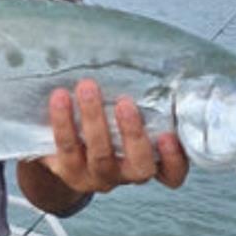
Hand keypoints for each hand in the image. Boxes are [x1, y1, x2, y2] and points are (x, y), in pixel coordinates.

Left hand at [42, 78, 188, 192]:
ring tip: (87, 87)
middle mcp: (127, 173)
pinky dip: (63, 121)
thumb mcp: (127, 112)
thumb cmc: (108, 121)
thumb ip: (140, 99)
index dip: (174, 159)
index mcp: (150, 160)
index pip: (173, 173)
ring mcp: (98, 176)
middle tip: (125, 102)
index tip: (167, 135)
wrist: (65, 150)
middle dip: (132, 133)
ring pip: (100, 155)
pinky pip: (66, 148)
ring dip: (94, 119)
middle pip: (138, 165)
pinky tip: (60, 96)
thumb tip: (144, 60)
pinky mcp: (68, 171)